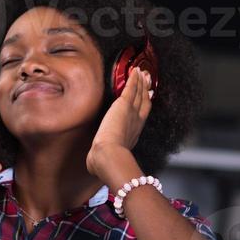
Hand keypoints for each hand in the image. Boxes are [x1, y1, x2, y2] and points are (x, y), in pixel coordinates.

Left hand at [86, 67, 153, 185]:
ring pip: (138, 93)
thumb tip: (92, 168)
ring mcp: (131, 113)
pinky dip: (134, 79)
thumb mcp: (105, 159)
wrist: (109, 157)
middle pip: (143, 102)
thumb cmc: (105, 162)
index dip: (145, 106)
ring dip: (140, 82)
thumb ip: (100, 160)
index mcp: (132, 135)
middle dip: (146, 90)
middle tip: (148, 80)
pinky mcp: (123, 105)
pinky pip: (130, 88)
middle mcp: (135, 122)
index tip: (148, 97)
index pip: (140, 116)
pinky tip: (135, 71)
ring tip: (142, 72)